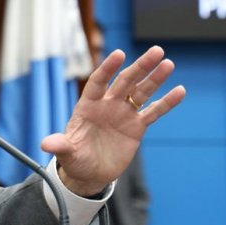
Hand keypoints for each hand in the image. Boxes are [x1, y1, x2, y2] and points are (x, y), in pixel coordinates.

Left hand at [41, 46, 185, 196]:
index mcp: (88, 106)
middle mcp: (107, 105)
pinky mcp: (136, 127)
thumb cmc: (75, 159)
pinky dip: (166, 102)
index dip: (107, 69)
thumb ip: (60, 145)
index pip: (98, 82)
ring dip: (154, 79)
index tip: (119, 55)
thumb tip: (46, 144)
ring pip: (141, 92)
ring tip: (167, 63)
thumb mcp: (67, 153)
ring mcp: (123, 114)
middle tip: (156, 51)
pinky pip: (153, 112)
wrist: (90, 173)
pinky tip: (179, 90)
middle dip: (140, 66)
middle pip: (125, 81)